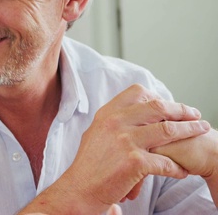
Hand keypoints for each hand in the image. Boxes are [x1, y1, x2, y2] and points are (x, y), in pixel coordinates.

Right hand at [25, 84, 209, 213]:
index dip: (158, 97)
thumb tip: (134, 114)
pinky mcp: (134, 162)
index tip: (170, 105)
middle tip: (195, 115)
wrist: (79, 189)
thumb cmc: (88, 166)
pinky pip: (166, 162)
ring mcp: (125, 141)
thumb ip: (114, 122)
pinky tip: (182, 171)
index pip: (137, 92)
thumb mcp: (96, 134)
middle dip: (181, 110)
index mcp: (107, 114)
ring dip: (190, 131)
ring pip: (168, 130)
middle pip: (158, 107)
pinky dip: (177, 168)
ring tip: (201, 132)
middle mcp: (115, 123)